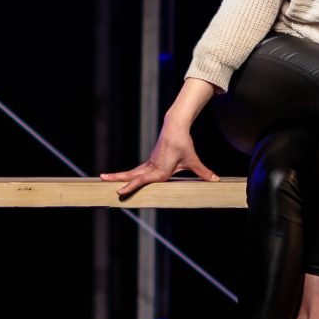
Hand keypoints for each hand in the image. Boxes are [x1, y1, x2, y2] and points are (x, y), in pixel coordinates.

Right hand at [101, 125, 220, 200]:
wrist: (176, 127)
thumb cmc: (183, 144)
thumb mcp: (193, 159)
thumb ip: (203, 171)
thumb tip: (215, 180)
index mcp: (160, 169)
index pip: (143, 180)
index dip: (132, 186)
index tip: (120, 191)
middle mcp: (152, 167)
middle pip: (132, 175)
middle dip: (118, 179)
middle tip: (103, 181)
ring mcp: (149, 164)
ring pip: (132, 172)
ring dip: (119, 175)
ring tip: (104, 178)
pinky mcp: (150, 161)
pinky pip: (137, 170)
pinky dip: (129, 175)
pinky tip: (123, 178)